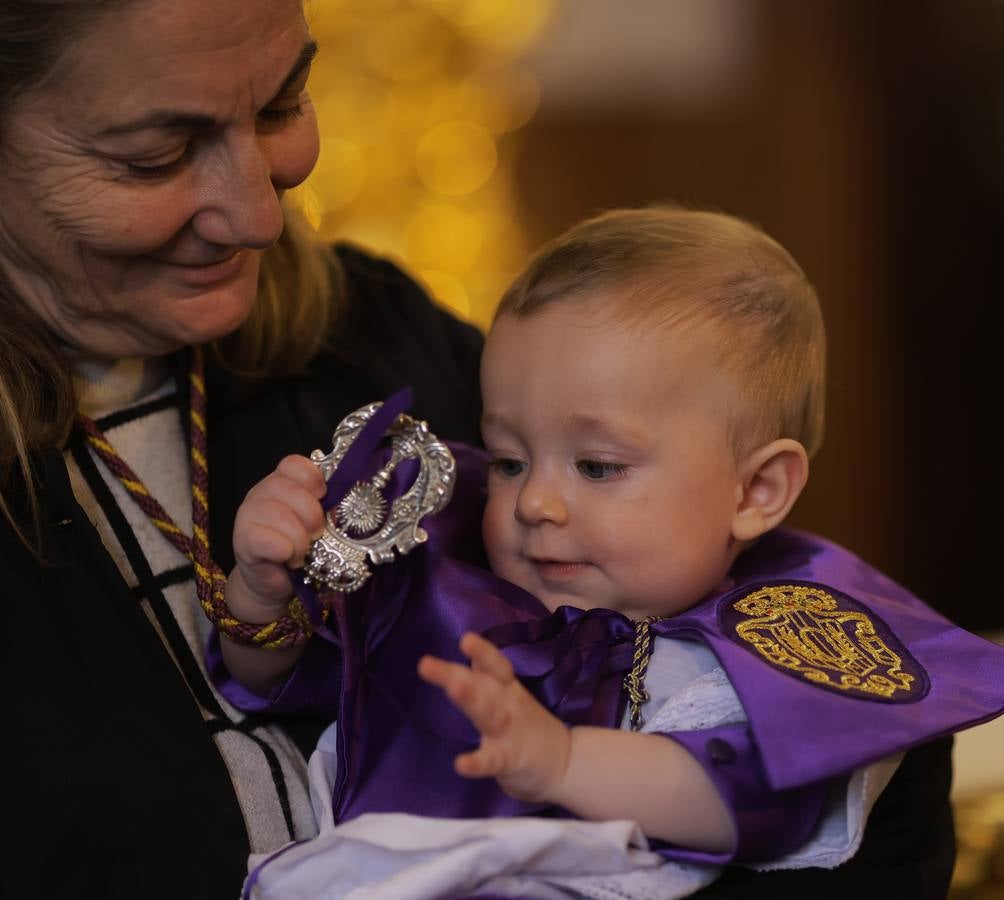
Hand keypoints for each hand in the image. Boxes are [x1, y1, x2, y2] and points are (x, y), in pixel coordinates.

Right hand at [229, 454, 325, 617]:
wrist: (273, 582)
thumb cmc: (298, 549)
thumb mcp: (316, 524)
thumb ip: (327, 507)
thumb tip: (352, 501)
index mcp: (282, 482)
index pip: (294, 464)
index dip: (313, 479)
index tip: (323, 498)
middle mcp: (262, 493)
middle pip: (287, 488)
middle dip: (311, 514)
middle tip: (316, 534)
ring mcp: (248, 515)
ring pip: (278, 514)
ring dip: (299, 538)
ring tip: (302, 552)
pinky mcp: (243, 541)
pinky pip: (265, 539)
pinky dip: (284, 550)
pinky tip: (288, 558)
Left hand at [417, 632, 571, 802]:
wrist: (566, 763)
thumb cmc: (528, 726)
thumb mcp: (510, 697)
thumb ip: (488, 681)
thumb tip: (468, 660)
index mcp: (507, 689)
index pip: (495, 665)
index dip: (482, 652)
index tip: (465, 638)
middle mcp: (507, 704)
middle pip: (480, 686)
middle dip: (453, 674)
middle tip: (425, 664)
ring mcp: (509, 732)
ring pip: (487, 714)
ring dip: (469, 700)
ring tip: (452, 689)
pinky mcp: (509, 761)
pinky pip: (491, 761)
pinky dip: (477, 763)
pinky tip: (460, 764)